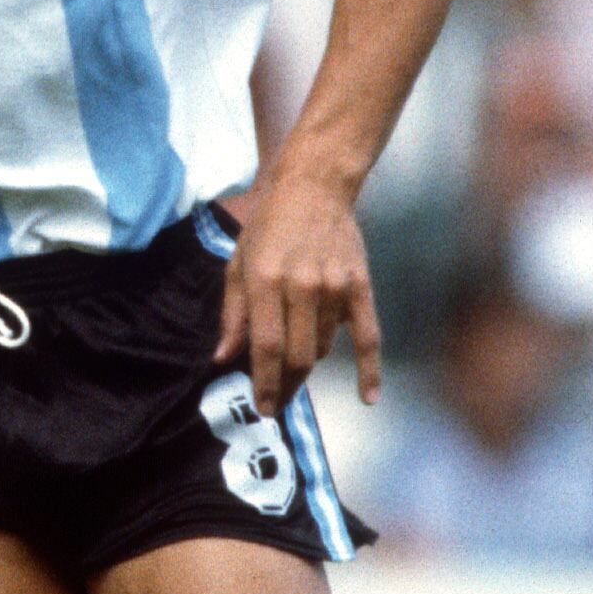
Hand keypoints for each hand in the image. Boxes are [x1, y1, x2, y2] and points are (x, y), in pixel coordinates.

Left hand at [213, 171, 380, 413]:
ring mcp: (334, 287)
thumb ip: (233, 314)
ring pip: (323, 348)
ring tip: (294, 365)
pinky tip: (368, 397)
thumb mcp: (238, 264)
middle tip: (276, 402)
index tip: (262, 407)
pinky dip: (369, 370)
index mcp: (265, 280)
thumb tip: (223, 359)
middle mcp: (301, 286)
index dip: (263, 382)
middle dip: (286, 386)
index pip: (266, 346)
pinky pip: (368, 336)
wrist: (315, 187)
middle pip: (298, 355)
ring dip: (308, 363)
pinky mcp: (360, 286)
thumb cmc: (269, 226)